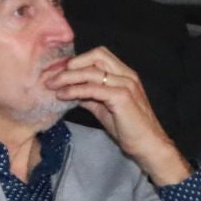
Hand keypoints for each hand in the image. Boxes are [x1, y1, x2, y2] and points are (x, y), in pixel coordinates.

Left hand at [45, 48, 191, 183]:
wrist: (147, 145)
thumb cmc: (128, 129)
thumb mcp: (104, 108)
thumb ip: (89, 96)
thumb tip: (68, 90)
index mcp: (125, 75)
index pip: (99, 56)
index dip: (78, 60)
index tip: (59, 70)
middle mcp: (127, 75)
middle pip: (97, 55)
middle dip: (72, 63)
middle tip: (53, 75)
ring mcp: (126, 85)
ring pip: (91, 71)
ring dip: (68, 77)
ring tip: (52, 85)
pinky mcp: (122, 97)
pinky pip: (92, 88)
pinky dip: (74, 90)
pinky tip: (63, 95)